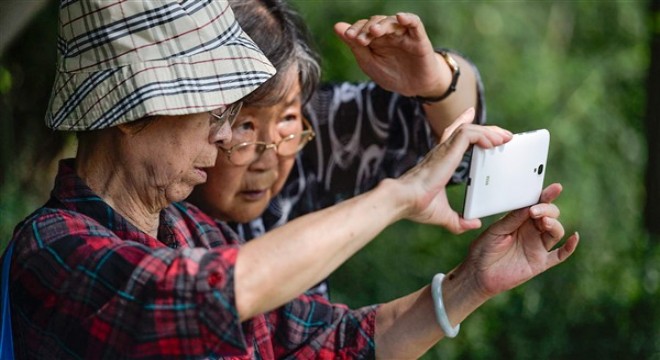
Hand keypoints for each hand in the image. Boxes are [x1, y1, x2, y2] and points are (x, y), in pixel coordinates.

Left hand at [334, 13, 447, 96]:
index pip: (363, 27)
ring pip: (392, 22)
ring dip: (382, 25)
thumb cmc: (391, 75)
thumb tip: (337, 26)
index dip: (355, 29)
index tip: (348, 36)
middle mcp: (388, 33)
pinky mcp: (419, 39)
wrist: (414, 88)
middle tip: (359, 39)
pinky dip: (408, 19)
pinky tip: (400, 17)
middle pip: (376, 22)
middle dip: (366, 29)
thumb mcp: (369, 63)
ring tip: (374, 31)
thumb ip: (354, 45)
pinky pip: (415, 23)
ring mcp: (403, 34)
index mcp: (374, 38)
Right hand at [398, 108, 512, 233]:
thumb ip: (459, 221)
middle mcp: (442, 152)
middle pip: (466, 130)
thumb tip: (473, 224)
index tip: (475, 120)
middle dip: (487, 130)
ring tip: (505, 138)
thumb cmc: (416, 206)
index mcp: (440, 162)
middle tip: (504, 134)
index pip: (454, 138)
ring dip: (489, 131)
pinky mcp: (448, 150)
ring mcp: (444, 149)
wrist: (403, 201)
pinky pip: (468, 134)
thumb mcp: (443, 215)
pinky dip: (483, 135)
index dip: (467, 129)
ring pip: (469, 129)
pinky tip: (494, 143)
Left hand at [461, 183, 579, 297]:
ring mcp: (536, 246)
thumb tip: (529, 206)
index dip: (546, 196)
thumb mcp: (496, 230)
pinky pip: (559, 255)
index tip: (554, 189)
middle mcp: (531, 231)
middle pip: (550, 216)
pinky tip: (573, 238)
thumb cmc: (483, 250)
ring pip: (555, 231)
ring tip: (544, 221)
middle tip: (535, 211)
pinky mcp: (539, 262)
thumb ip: (512, 219)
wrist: (478, 274)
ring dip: (554, 224)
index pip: (536, 205)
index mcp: (520, 220)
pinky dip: (569, 247)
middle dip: (547, 210)